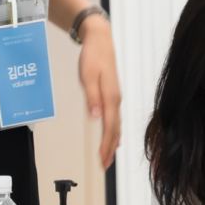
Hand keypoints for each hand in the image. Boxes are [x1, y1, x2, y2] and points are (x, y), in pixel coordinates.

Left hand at [77, 16, 121, 168]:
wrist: (100, 40)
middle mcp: (115, 100)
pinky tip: (114, 137)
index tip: (102, 160)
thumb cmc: (93, 56)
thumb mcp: (87, 76)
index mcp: (110, 97)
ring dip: (113, 142)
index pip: (110, 127)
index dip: (106, 145)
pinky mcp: (113, 94)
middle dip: (110, 149)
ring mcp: (115, 97)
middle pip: (115, 130)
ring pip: (116, 125)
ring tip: (108, 156)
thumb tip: (95, 117)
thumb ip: (92, 97)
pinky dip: (114, 131)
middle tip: (104, 165)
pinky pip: (115, 118)